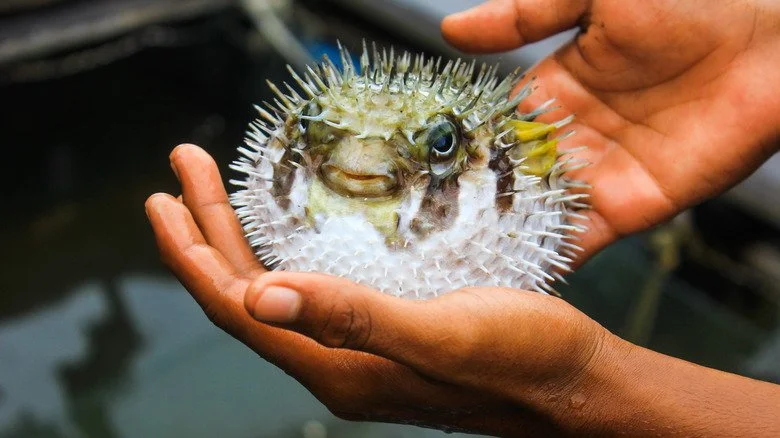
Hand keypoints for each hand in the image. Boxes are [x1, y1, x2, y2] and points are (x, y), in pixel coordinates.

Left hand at [145, 144, 612, 436]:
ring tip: (214, 196)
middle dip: (207, 237)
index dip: (194, 259)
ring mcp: (360, 351)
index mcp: (339, 367)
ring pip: (277, 294)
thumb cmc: (521, 359)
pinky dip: (284, 255)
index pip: (238, 312)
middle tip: (180, 177)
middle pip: (249, 298)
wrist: (574, 383)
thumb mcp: (440, 334)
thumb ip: (353, 319)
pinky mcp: (385, 334)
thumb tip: (258, 298)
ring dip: (239, 242)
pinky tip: (285, 231)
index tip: (164, 202)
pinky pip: (312, 293)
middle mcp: (339, 363)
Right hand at [443, 0, 779, 264]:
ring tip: (450, 264)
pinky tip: (511, 275)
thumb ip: (524, 14)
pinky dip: (549, 257)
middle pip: (510, 178)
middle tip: (420, 232)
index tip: (414, 171)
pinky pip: (582, 238)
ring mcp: (601, 174)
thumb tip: (452, 30)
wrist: (774, 38)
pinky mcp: (634, 207)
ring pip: (537, 213)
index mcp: (556, 87)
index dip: (460, 148)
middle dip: (470, 204)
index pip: (496, 127)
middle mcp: (572, 135)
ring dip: (500, 236)